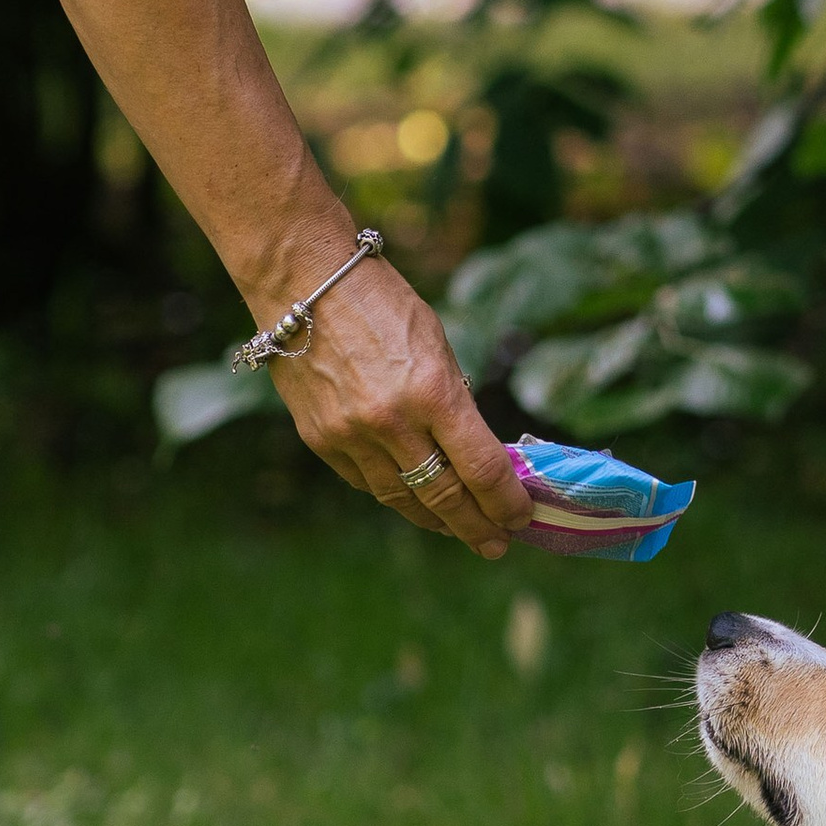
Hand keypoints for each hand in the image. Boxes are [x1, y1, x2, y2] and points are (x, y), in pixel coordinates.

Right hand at [263, 247, 533, 561]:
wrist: (304, 282)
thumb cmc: (382, 302)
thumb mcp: (437, 345)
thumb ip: (454, 400)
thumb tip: (476, 451)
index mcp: (432, 391)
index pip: (481, 467)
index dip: (506, 500)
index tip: (522, 515)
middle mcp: (391, 422)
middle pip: (444, 497)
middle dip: (476, 526)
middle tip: (497, 544)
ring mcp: (351, 436)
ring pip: (402, 499)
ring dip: (436, 520)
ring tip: (460, 530)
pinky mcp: (321, 440)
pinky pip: (366, 481)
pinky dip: (394, 494)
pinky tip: (414, 500)